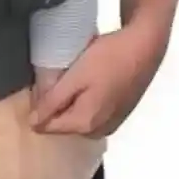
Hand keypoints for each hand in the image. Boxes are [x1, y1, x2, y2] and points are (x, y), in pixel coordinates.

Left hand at [31, 17, 170, 136]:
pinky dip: (84, 99)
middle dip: (55, 104)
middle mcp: (98, 131)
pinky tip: (88, 80)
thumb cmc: (108, 58)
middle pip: (63, 123)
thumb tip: (33, 123)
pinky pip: (91, 112)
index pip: (48, 127)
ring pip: (77, 117)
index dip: (39, 106)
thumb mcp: (75, 77)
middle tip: (56, 77)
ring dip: (70, 101)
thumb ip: (53, 101)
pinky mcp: (119, 113)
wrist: (145, 47)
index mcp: (85, 125)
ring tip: (71, 76)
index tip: (39, 84)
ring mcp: (111, 123)